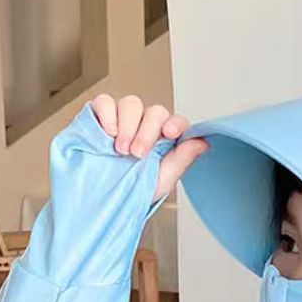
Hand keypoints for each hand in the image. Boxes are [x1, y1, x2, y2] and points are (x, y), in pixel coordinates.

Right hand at [89, 93, 208, 202]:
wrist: (103, 199)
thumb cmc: (134, 190)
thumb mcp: (162, 180)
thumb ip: (182, 160)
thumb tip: (202, 143)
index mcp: (164, 138)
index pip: (176, 122)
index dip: (176, 123)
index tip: (170, 133)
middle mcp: (146, 124)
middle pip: (154, 112)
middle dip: (147, 132)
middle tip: (137, 154)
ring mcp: (123, 117)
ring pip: (131, 104)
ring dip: (128, 126)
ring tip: (121, 150)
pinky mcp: (100, 114)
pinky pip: (105, 102)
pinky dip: (108, 114)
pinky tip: (108, 133)